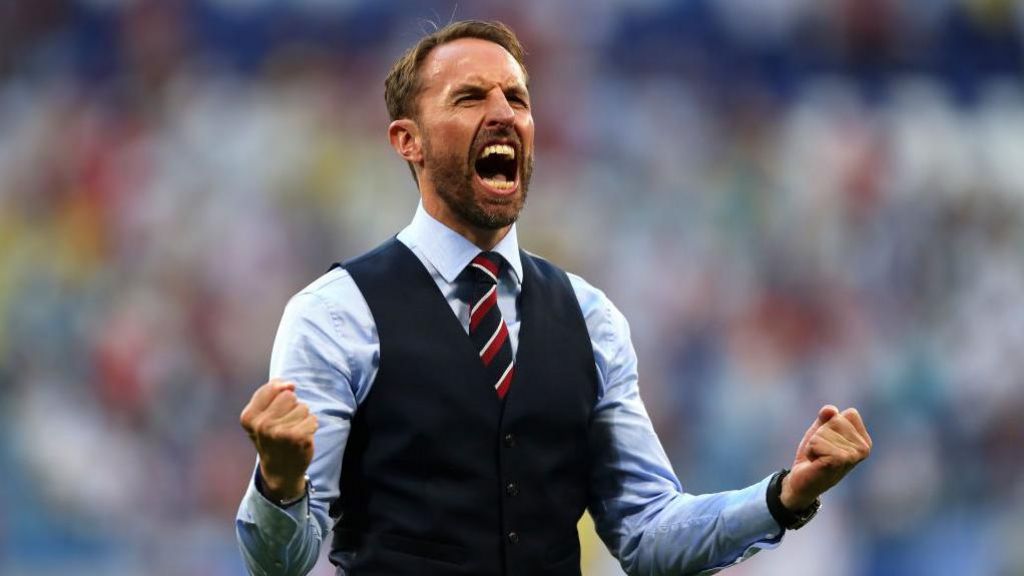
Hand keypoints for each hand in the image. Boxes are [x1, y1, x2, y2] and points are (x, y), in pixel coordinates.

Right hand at [240, 379, 317, 502]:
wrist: (280, 471)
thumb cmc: (272, 437)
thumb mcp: (261, 415)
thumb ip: (271, 392)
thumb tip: (289, 384)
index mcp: (248, 417)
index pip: (272, 387)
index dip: (278, 397)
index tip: (274, 414)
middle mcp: (261, 425)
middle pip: (289, 396)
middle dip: (291, 408)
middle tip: (285, 426)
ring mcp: (279, 432)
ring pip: (303, 407)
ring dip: (302, 418)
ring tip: (292, 433)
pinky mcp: (298, 438)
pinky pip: (312, 418)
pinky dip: (310, 427)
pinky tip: (301, 439)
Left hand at [781, 405, 871, 510]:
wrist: (802, 482)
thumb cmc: (814, 456)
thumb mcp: (820, 432)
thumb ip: (826, 418)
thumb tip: (831, 410)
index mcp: (864, 441)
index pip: (849, 414)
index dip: (831, 424)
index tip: (829, 441)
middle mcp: (864, 448)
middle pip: (836, 420)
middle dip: (821, 434)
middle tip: (822, 452)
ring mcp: (853, 456)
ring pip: (824, 431)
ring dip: (814, 443)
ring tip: (818, 457)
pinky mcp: (839, 461)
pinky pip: (817, 442)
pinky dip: (811, 449)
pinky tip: (816, 462)